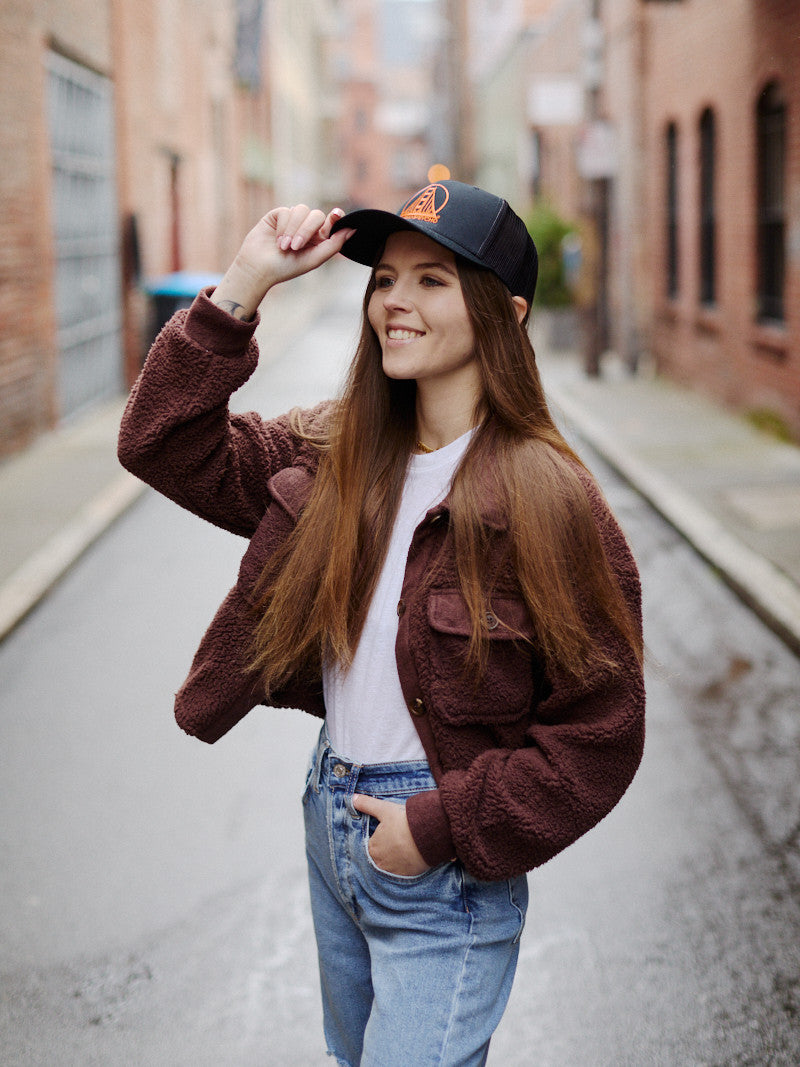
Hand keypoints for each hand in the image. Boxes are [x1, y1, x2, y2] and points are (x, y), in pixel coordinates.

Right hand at [211, 205, 355, 319]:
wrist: (259, 268)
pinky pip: (287, 211)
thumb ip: (334, 244)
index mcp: (319, 238)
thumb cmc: (287, 268)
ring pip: (302, 210)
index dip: (335, 217)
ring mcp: (292, 220)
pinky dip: (283, 226)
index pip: (332, 222)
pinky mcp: (278, 215)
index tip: (336, 216)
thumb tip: (353, 229)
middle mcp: (307, 227)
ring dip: (294, 229)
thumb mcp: (314, 259)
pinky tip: (277, 240)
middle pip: (317, 215)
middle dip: (307, 230)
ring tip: (285, 247)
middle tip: (296, 247)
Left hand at [352, 793, 430, 876]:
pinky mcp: (406, 876)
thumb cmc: (404, 822)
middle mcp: (379, 863)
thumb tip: (352, 798)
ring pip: (389, 866)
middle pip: (379, 857)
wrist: (429, 835)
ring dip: (394, 860)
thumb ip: (367, 804)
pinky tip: (409, 858)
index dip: (379, 839)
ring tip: (403, 849)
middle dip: (386, 850)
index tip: (388, 834)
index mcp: (372, 848)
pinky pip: (401, 874)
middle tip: (396, 842)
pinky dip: (404, 867)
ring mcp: (393, 872)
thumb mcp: (384, 809)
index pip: (371, 846)